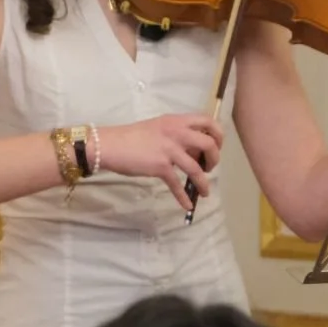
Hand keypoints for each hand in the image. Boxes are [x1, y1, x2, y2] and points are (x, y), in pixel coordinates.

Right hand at [96, 114, 223, 210]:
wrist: (110, 145)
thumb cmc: (130, 137)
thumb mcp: (157, 128)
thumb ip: (176, 135)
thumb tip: (192, 149)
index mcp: (176, 121)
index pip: (208, 121)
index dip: (217, 134)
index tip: (216, 145)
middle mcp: (176, 132)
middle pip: (208, 144)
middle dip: (215, 158)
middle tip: (209, 167)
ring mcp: (169, 150)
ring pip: (197, 168)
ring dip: (203, 182)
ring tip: (204, 190)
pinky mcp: (161, 166)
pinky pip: (177, 184)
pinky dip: (184, 196)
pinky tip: (187, 205)